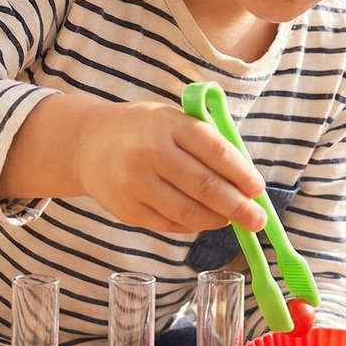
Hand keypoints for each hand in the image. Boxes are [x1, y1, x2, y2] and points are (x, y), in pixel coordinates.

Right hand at [74, 100, 266, 234]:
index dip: (241, 174)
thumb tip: (246, 182)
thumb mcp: (173, 120)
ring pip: (188, 211)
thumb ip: (206, 143)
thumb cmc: (144, 132)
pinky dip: (193, 225)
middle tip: (258, 219)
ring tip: (233, 220)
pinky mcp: (127, 210)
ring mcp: (135, 184)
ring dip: (217, 220)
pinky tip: (204, 219)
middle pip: (204, 186)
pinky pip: (170, 224)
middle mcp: (150, 152)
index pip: (214, 151)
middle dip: (237, 206)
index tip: (258, 189)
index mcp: (168, 124)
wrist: (87, 144)